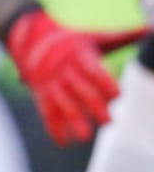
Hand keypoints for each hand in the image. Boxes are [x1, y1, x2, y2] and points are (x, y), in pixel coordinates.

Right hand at [6, 9, 145, 144]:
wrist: (29, 36)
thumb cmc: (72, 39)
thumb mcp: (94, 37)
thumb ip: (122, 37)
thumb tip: (151, 29)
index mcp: (79, 54)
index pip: (93, 69)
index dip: (104, 82)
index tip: (118, 95)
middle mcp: (64, 69)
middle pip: (80, 89)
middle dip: (93, 105)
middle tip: (108, 121)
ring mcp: (51, 82)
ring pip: (62, 103)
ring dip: (72, 120)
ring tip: (84, 137)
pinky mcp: (41, 93)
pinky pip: (45, 111)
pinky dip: (53, 127)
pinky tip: (63, 142)